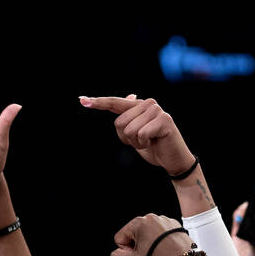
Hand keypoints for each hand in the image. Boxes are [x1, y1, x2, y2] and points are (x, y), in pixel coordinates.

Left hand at [80, 95, 194, 174]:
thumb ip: (128, 118)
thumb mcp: (136, 133)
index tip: (82, 100)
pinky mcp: (164, 120)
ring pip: (129, 129)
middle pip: (119, 122)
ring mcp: (157, 110)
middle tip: (143, 141)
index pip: (115, 103)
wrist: (173, 160)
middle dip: (127, 138)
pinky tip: (155, 142)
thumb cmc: (153, 147)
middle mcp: (148, 103)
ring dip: (136, 142)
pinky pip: (141, 133)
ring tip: (149, 141)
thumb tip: (130, 96)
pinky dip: (144, 143)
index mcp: (139, 105)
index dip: (98, 102)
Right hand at [110, 214, 190, 255]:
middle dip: (138, 246)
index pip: (120, 237)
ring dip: (149, 244)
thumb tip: (116, 254)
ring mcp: (165, 220)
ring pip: (148, 234)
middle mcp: (152, 217)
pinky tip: (166, 250)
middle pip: (134, 234)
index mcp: (139, 222)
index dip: (126, 250)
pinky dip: (161, 241)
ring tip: (159, 253)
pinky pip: (160, 233)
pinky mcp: (175, 225)